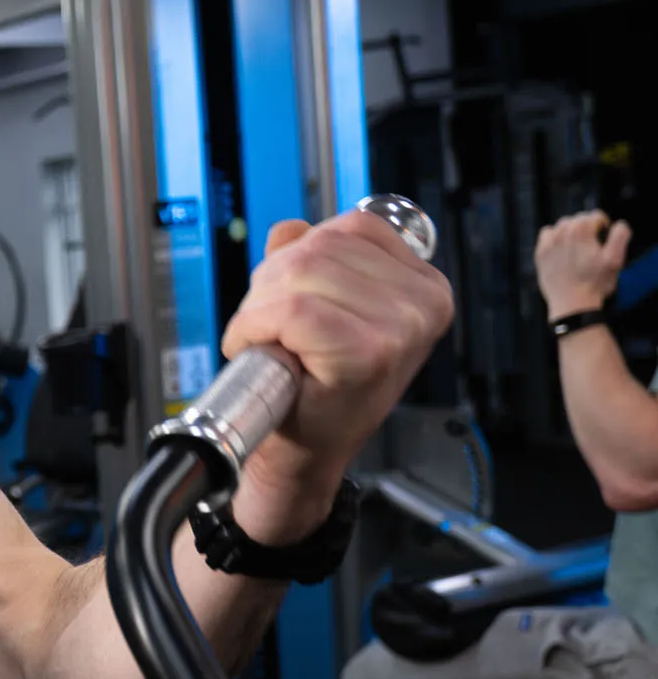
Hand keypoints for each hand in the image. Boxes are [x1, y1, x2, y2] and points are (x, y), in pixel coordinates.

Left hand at [219, 212, 454, 540]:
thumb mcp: (324, 310)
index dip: (301, 253)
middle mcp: (422, 301)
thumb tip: (290, 229)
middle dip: (272, 283)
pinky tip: (258, 349)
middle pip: (318, 248)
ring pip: (298, 274)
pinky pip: (290, 311)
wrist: (302, 451)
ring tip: (268, 341)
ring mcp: (400, 326)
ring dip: (259, 308)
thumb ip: (310, 262)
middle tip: (270, 327)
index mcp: (423, 284)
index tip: (293, 297)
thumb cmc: (316, 387)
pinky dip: (254, 327)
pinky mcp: (368, 350)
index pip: (352, 227)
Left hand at [535, 210, 628, 319]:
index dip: (604, 226)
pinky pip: (547, 234)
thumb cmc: (595, 282)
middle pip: (578, 218)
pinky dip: (555, 237)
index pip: (595, 215)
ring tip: (578, 247)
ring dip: (571, 231)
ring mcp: (549, 243)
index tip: (604, 239)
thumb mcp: (616, 259)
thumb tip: (616, 225)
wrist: (572, 304)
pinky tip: (562, 249)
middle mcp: (562, 232)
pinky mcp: (540, 253)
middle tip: (592, 245)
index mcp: (581, 230)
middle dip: (587, 228)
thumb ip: (620, 235)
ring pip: (562, 225)